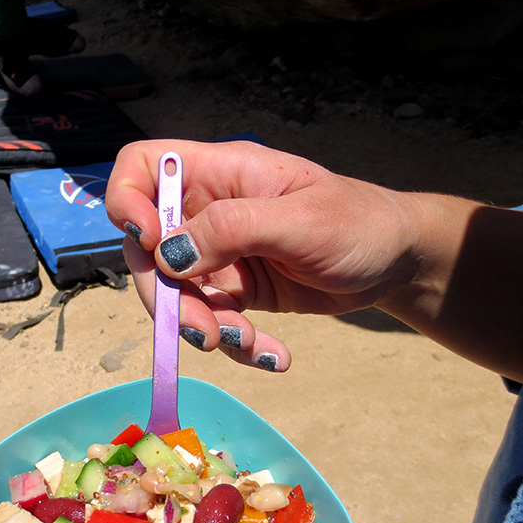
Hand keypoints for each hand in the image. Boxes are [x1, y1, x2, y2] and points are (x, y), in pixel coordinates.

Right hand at [105, 139, 417, 370]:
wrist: (394, 264)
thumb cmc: (358, 223)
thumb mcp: (300, 221)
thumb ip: (233, 229)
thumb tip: (167, 253)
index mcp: (220, 174)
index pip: (144, 166)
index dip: (127, 199)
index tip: (149, 243)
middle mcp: (208, 210)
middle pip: (148, 247)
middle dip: (168, 295)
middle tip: (203, 331)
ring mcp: (218, 253)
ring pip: (176, 293)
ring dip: (203, 327)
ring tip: (247, 345)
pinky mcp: (234, 290)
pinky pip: (212, 320)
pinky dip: (234, 344)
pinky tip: (271, 356)